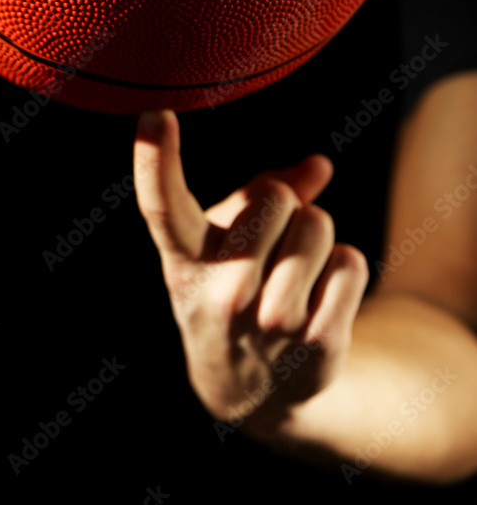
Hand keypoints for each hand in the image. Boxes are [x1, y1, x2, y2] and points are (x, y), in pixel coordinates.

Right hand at [133, 110, 369, 435]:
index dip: (155, 158)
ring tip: (293, 269)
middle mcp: (219, 295)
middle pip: (277, 198)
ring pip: (318, 224)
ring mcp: (268, 325)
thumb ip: (263, 191)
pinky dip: (343, 269)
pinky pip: (351, 263)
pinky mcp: (316, 347)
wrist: (246, 390)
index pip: (163, 206)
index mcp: (185, 260)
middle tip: (271, 238)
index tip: (154, 114)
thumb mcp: (223, 240)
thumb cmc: (230, 284)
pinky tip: (320, 297)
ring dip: (315, 235)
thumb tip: (321, 165)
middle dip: (283, 205)